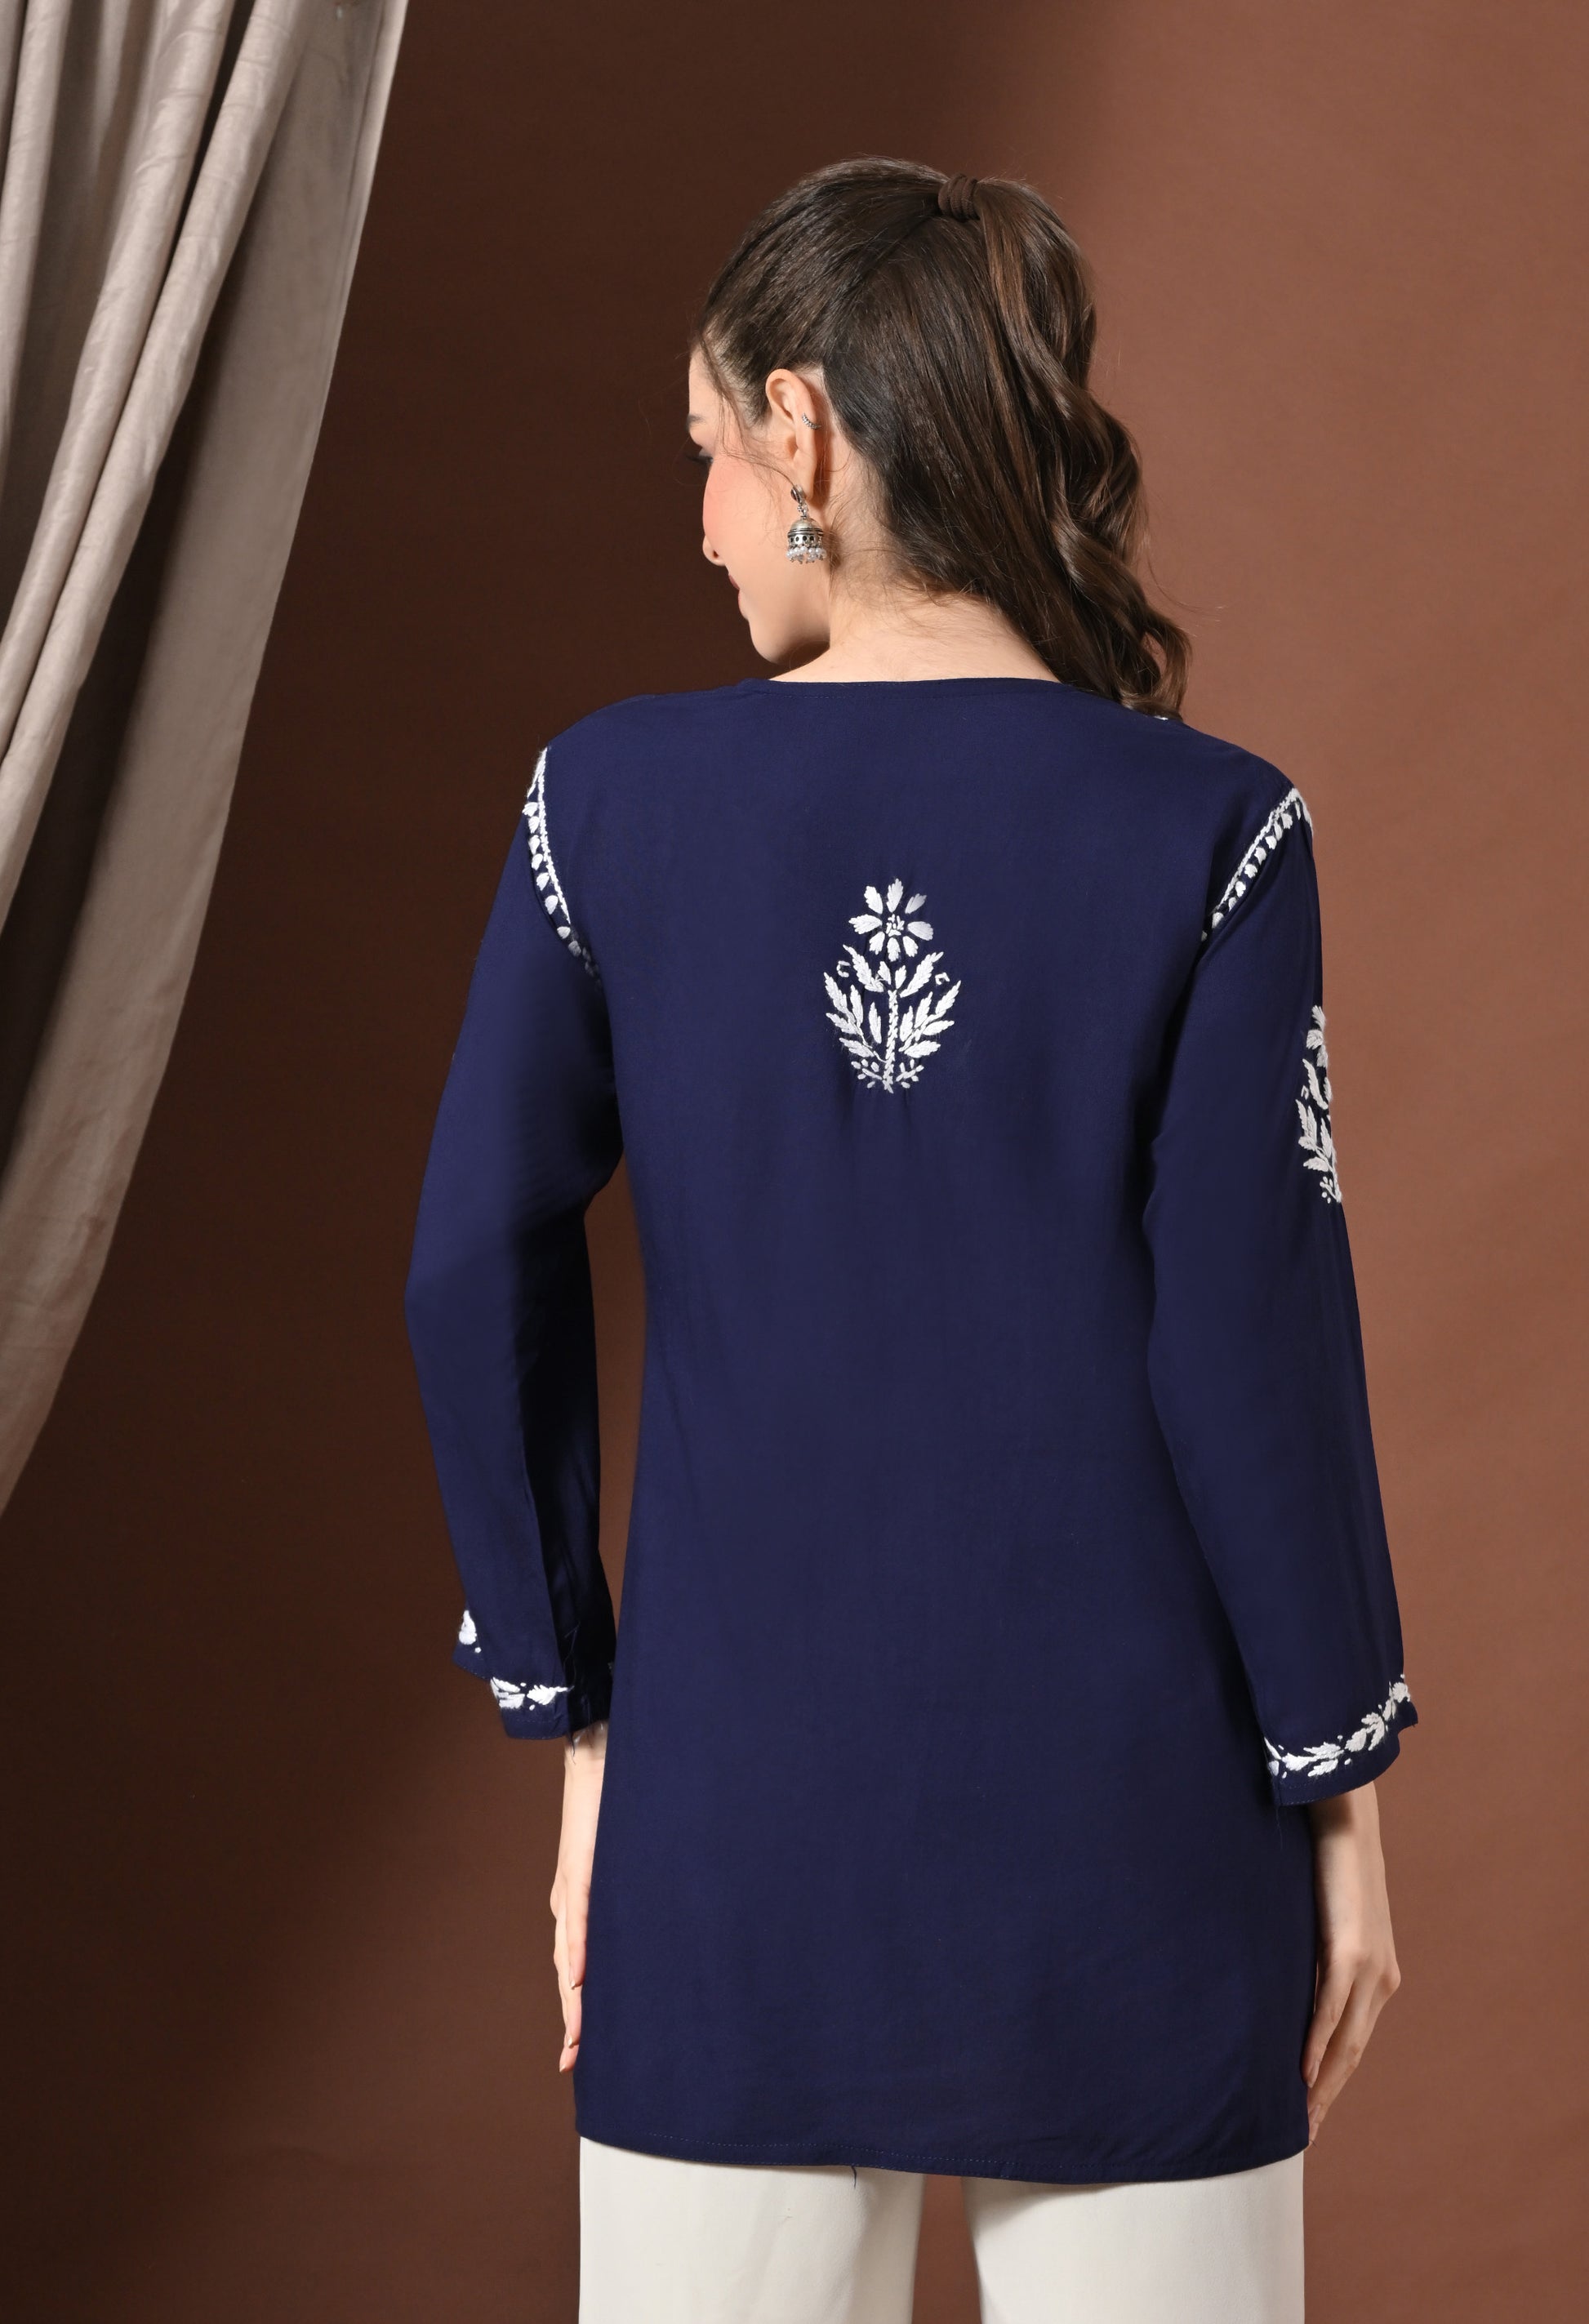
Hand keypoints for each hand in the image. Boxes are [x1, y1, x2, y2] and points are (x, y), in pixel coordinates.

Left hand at [550, 1721, 607, 2072]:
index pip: (576, 1968)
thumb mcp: (626, 1856)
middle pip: (566, 1975)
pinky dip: (577, 1952)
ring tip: (575, 2042)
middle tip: (574, 2064)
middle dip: (572, 2021)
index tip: (580, 2052)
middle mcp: (568, 1902)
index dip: (578, 2010)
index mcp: (579, 1902)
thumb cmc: (615, 1800)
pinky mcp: (579, 1866)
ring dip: (571, 2001)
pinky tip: (577, 1981)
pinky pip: (579, 1917)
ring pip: (567, 1956)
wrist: (595, 1749)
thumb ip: (633, 1889)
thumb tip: (663, 1915)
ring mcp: (571, 1886)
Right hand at [1303, 1779, 1400, 2141]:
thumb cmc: (1325, 1860)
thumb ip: (1309, 1951)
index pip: (1352, 2040)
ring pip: (1345, 2041)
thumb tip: (1274, 1976)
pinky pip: (1331, 2009)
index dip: (1333, 2079)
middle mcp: (1381, 1978)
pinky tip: (1302, 2073)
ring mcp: (1370, 1966)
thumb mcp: (1320, 1917)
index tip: (1311, 2111)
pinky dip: (1316, 2045)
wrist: (1345, 1814)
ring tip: (1300, 2119)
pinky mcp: (1352, 1950)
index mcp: (1376, 1972)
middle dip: (1328, 2096)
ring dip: (1323, 2084)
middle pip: (1352, 2052)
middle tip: (1303, 2134)